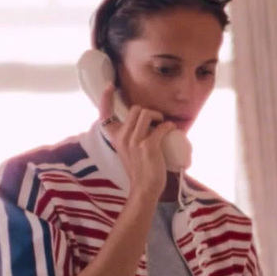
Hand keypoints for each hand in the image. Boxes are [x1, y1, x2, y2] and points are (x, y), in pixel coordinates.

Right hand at [98, 85, 171, 203]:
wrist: (144, 189)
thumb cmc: (139, 170)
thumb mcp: (127, 151)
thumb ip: (129, 139)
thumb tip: (145, 125)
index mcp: (115, 138)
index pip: (104, 114)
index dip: (105, 98)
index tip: (110, 86)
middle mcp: (123, 138)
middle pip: (135, 109)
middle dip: (148, 111)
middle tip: (156, 121)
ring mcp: (135, 141)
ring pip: (146, 113)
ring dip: (158, 116)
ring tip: (163, 125)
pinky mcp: (148, 146)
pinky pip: (161, 126)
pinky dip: (169, 126)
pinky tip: (172, 129)